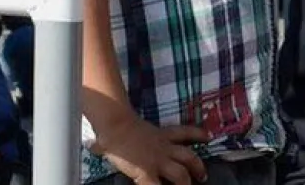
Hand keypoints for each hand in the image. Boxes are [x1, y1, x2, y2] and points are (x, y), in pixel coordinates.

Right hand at [90, 114, 208, 184]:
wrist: (116, 126)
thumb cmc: (117, 126)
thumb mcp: (129, 128)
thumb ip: (125, 136)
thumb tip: (95, 143)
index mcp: (161, 135)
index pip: (185, 132)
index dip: (198, 135)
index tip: (209, 137)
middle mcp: (164, 148)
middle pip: (189, 156)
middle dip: (198, 167)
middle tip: (203, 176)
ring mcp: (157, 161)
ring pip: (181, 174)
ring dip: (187, 182)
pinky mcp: (147, 173)